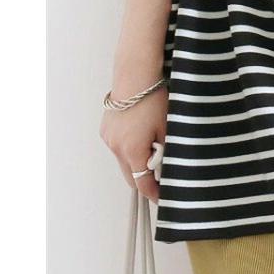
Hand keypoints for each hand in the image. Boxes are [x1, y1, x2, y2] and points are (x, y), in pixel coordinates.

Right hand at [100, 76, 167, 205]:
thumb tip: (166, 165)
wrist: (136, 75)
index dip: (153, 193)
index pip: (142, 184)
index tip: (162, 197)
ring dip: (136, 160)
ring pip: (123, 161)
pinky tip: (140, 133)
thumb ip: (165, 151)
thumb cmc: (153, 99)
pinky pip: (118, 146)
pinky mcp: (106, 129)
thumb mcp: (166, 127)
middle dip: (144, 179)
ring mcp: (109, 138)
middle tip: (160, 176)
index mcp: (132, 151)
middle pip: (130, 176)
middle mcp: (116, 148)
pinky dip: (129, 147)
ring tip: (152, 144)